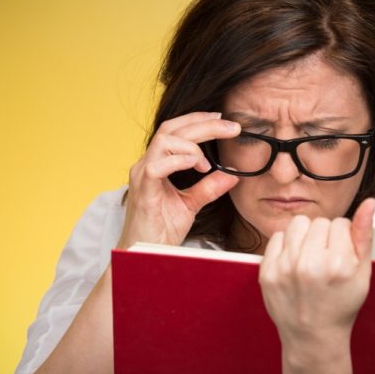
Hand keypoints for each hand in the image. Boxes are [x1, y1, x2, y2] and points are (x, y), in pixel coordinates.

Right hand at [117, 112, 240, 248]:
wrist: (143, 254)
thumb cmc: (161, 229)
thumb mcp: (191, 204)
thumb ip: (209, 187)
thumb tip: (232, 174)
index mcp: (156, 164)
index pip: (175, 130)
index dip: (198, 120)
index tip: (222, 120)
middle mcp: (146, 165)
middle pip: (172, 129)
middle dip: (204, 124)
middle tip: (230, 127)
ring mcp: (142, 176)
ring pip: (164, 142)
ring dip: (191, 145)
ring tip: (206, 163)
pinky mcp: (143, 192)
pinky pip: (156, 167)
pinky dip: (178, 161)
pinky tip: (196, 165)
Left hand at [258, 198, 374, 355]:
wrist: (313, 336)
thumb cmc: (339, 306)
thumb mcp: (362, 274)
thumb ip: (365, 235)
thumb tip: (368, 203)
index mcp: (337, 264)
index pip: (340, 223)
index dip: (343, 238)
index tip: (341, 255)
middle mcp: (309, 264)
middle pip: (319, 222)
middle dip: (325, 236)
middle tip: (326, 259)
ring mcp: (284, 268)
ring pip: (297, 224)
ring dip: (305, 236)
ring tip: (310, 257)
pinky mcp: (267, 271)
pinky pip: (277, 236)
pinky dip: (287, 246)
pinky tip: (295, 263)